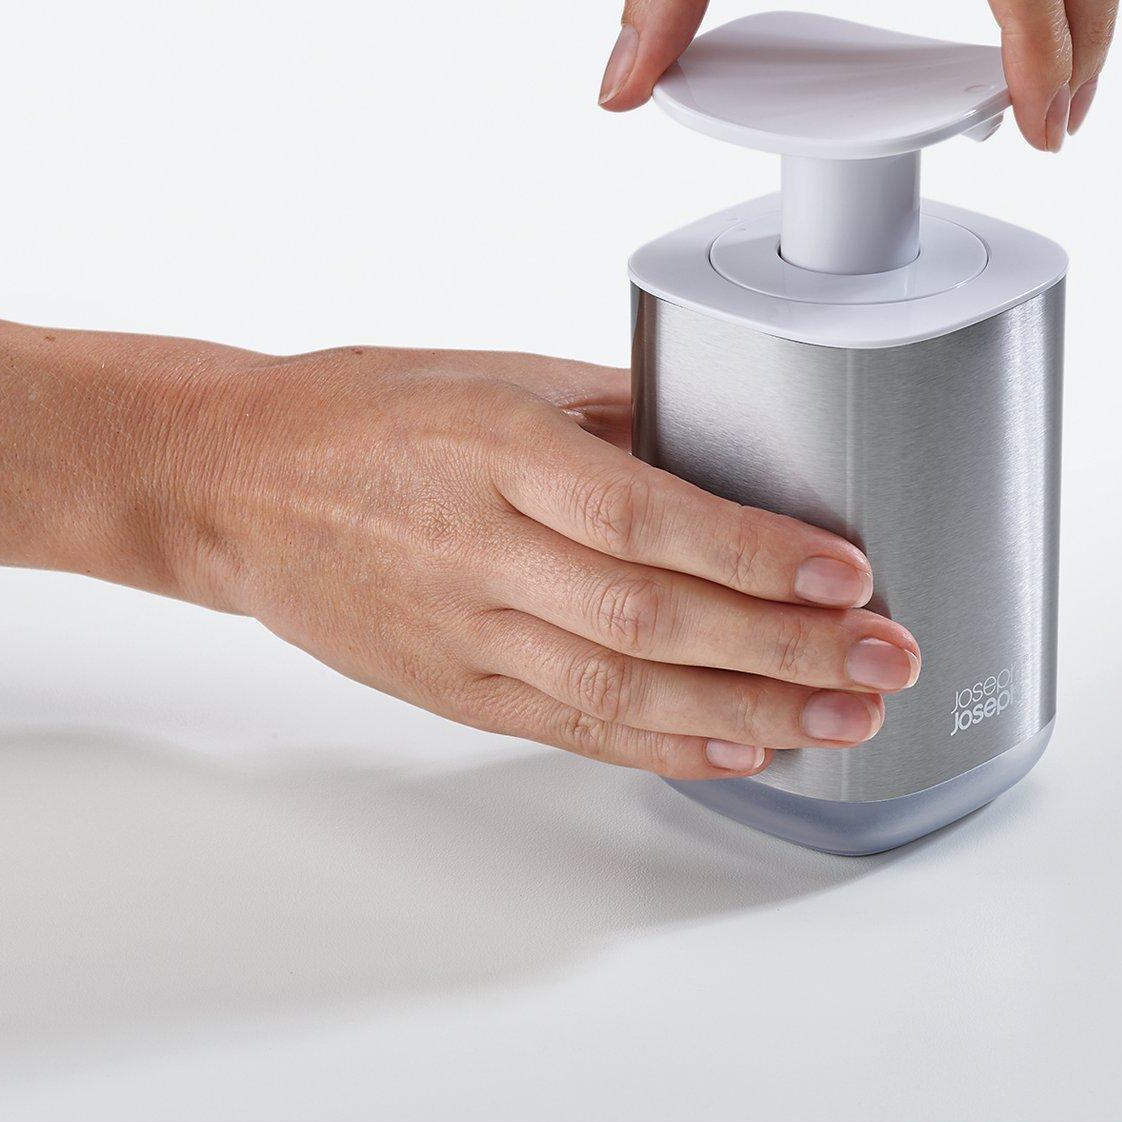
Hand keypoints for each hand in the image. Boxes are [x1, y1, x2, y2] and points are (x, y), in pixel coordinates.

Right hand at [174, 342, 919, 781]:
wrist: (237, 485)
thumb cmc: (371, 414)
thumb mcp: (498, 376)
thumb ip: (618, 411)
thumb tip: (743, 433)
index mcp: (499, 448)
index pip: (648, 513)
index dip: (754, 552)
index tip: (847, 571)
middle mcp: (483, 547)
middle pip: (655, 615)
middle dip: (786, 646)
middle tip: (884, 659)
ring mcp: (467, 630)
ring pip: (626, 686)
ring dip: (751, 710)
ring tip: (845, 716)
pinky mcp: (456, 689)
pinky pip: (578, 726)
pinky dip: (669, 743)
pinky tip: (746, 746)